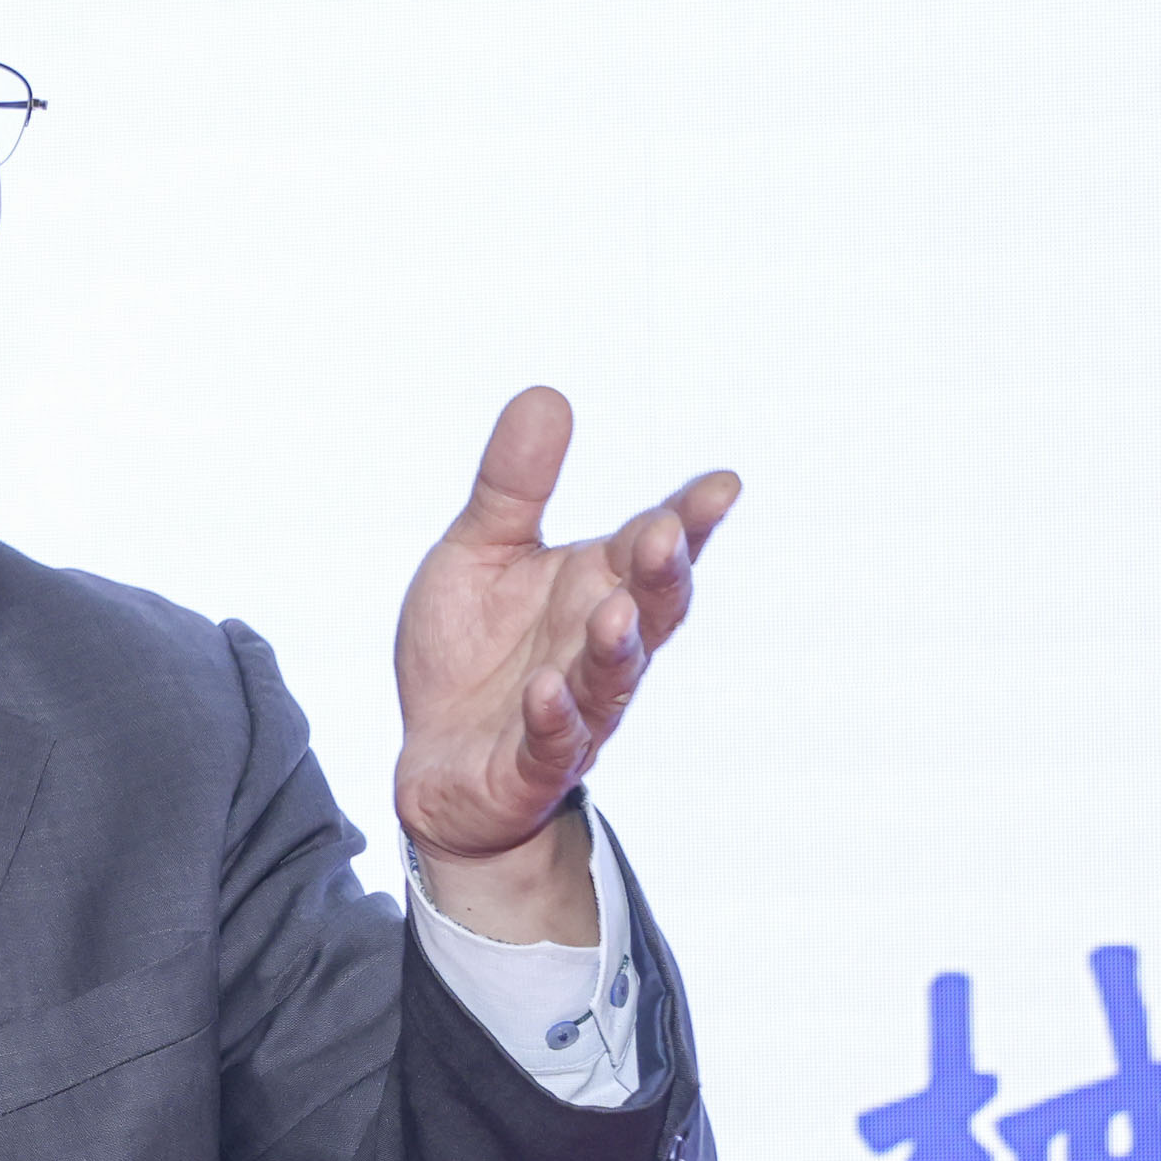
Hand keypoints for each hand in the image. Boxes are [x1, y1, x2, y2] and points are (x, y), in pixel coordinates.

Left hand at [390, 387, 738, 927]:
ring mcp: (573, 708)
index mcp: (596, 586)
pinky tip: (545, 691)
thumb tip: (547, 396)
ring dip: (618, 647)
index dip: (691, 519)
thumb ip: (512, 487)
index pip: (654, 547)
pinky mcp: (531, 762)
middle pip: (652, 609)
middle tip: (663, 535)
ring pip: (611, 678)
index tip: (722, 486)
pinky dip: (552, 717)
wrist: (438, 764)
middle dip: (661, 574)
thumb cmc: (473, 654)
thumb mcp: (479, 554)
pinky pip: (552, 742)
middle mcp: (598, 645)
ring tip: (613, 613)